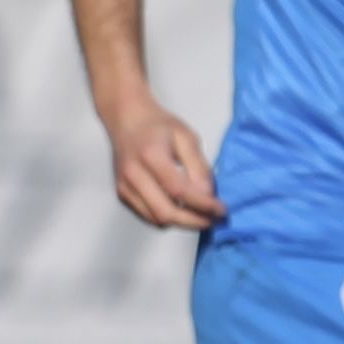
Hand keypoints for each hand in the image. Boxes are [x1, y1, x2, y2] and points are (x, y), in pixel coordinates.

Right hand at [101, 98, 220, 230]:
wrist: (126, 120)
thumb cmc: (157, 126)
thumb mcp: (186, 137)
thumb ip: (198, 167)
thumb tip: (207, 196)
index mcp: (151, 155)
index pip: (179, 191)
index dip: (202, 205)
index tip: (220, 210)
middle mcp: (133, 174)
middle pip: (165, 212)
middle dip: (193, 221)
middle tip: (213, 220)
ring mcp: (125, 187)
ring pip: (156, 219)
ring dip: (182, 223)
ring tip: (200, 216)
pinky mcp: (122, 194)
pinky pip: (148, 216)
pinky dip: (168, 219)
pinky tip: (182, 211)